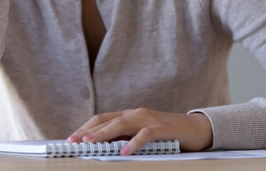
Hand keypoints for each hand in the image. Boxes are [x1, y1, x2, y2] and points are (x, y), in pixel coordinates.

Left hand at [66, 108, 212, 154]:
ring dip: (103, 134)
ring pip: (121, 124)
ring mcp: (148, 119)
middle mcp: (136, 114)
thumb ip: (125, 138)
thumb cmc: (167, 135)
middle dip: (88, 131)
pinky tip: (124, 152)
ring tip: (90, 143)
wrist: (195, 129)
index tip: (71, 138)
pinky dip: (133, 143)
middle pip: (106, 120)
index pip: (102, 119)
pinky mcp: (161, 128)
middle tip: (73, 141)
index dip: (86, 127)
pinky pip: (144, 135)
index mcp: (129, 115)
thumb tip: (104, 148)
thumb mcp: (142, 135)